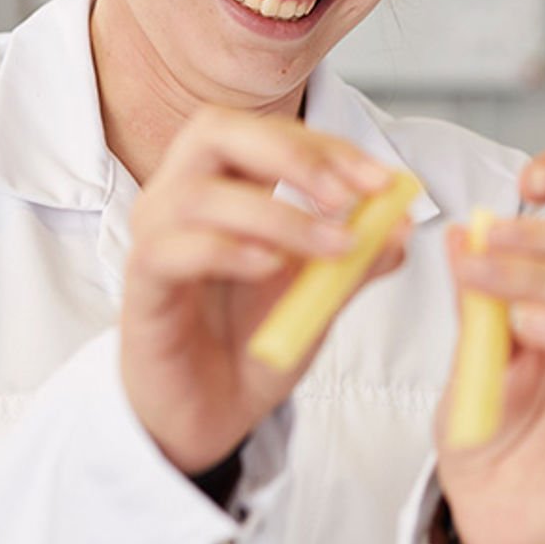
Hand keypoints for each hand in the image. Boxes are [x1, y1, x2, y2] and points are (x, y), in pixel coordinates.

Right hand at [121, 107, 403, 475]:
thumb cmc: (254, 340)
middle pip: (216, 130)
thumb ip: (357, 257)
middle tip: (346, 198)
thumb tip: (402, 223)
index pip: (269, 132)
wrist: (213, 413)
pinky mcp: (141, 285)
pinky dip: (228, 251)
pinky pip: (172, 249)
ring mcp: (154, 237)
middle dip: (292, 154)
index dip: (328, 148)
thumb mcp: (320, 295)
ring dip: (278, 216)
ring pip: (200, 194)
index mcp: (223, 182)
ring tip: (329, 248)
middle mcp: (179, 196)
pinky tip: (271, 268)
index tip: (383, 181)